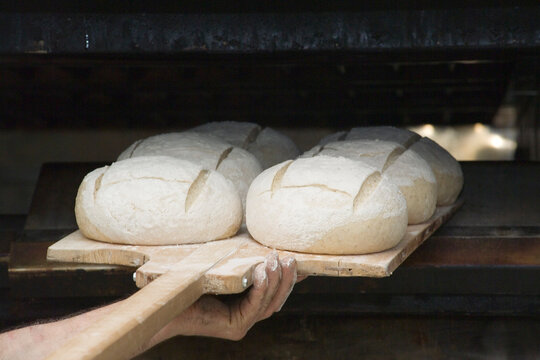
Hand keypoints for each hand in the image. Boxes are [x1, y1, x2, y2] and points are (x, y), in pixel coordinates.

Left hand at [152, 252, 303, 341]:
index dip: (290, 281)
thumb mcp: (223, 271)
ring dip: (277, 281)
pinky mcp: (235, 327)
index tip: (302, 266)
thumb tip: (255, 246)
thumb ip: (240, 266)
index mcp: (244, 307)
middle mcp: (246, 318)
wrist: (167, 302)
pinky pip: (255, 306)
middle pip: (277, 300)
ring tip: (278, 260)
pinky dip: (262, 288)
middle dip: (287, 280)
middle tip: (291, 259)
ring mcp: (241, 325)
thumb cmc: (191, 282)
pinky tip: (264, 271)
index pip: (274, 295)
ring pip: (269, 303)